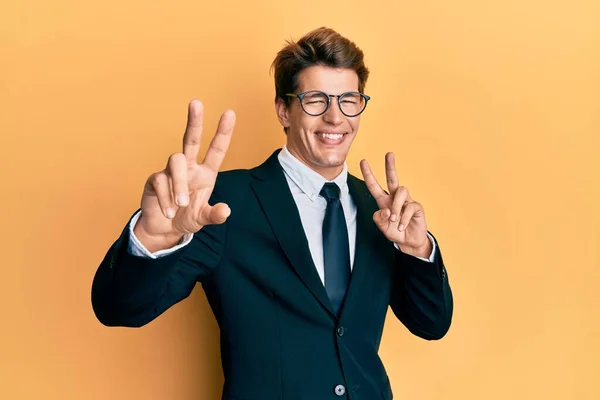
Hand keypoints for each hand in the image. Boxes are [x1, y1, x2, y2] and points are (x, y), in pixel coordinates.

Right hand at [135, 100, 234, 249]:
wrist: (163, 229)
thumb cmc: (186, 217)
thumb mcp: (203, 219)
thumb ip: (215, 215)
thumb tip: (226, 210)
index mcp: (205, 173)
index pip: (216, 150)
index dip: (223, 133)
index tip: (230, 113)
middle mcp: (189, 167)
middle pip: (191, 139)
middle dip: (195, 121)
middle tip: (196, 102)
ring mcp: (170, 171)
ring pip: (175, 161)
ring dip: (178, 184)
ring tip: (181, 204)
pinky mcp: (155, 179)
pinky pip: (160, 182)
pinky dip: (166, 198)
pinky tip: (169, 212)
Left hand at [360, 153, 430, 257]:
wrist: (409, 242)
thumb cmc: (395, 232)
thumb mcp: (383, 227)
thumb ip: (379, 219)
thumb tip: (386, 210)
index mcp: (384, 201)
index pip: (374, 186)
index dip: (368, 174)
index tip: (363, 161)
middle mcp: (395, 198)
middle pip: (393, 178)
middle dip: (390, 166)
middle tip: (389, 154)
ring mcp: (406, 201)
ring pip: (401, 191)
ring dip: (396, 206)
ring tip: (394, 219)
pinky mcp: (416, 207)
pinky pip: (410, 206)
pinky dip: (404, 218)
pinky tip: (402, 226)